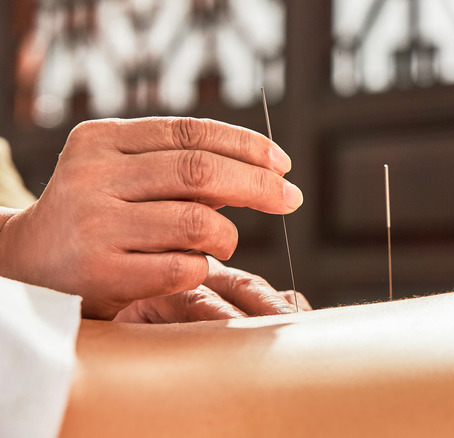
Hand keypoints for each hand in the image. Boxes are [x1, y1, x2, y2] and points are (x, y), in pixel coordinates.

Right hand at [0, 117, 302, 318]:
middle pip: (200, 171)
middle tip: (290, 199)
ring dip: (228, 236)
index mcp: (102, 139)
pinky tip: (191, 267)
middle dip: (259, 185)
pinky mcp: (100, 273)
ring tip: (223, 244)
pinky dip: (201, 268)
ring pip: (198, 222)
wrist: (25, 263)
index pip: (190, 132)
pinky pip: (183, 268)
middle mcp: (93, 176)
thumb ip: (182, 168)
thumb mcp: (125, 174)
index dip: (246, 145)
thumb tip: (267, 172)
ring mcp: (95, 225)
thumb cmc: (97, 215)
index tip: (282, 163)